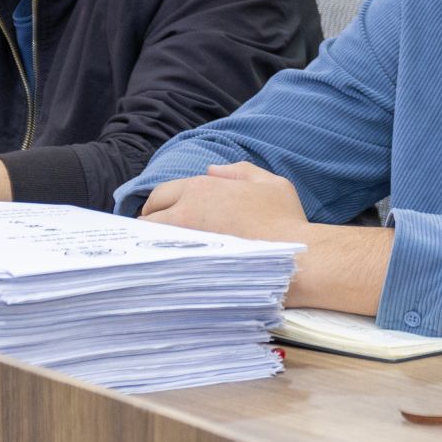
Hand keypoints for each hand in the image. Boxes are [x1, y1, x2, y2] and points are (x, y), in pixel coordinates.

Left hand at [139, 163, 390, 312]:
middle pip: (148, 217)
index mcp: (202, 188)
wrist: (294, 258)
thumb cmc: (286, 220)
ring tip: (160, 254)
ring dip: (151, 245)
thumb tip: (211, 171)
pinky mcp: (187, 267)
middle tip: (156, 236)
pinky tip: (168, 270)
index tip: (161, 215)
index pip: (160, 193)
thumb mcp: (271, 184)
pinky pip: (161, 263)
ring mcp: (184, 241)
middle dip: (148, 224)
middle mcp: (186, 211)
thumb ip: (240, 171)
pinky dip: (160, 263)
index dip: (158, 204)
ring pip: (149, 242)